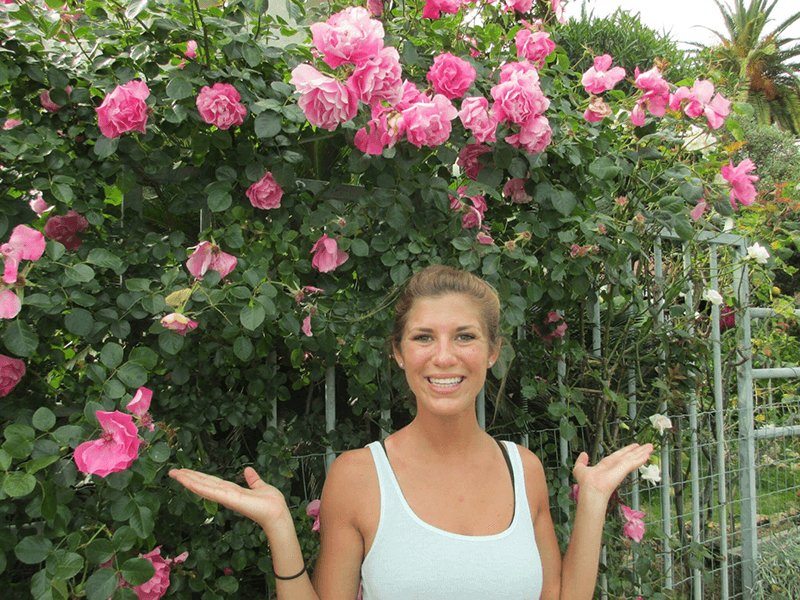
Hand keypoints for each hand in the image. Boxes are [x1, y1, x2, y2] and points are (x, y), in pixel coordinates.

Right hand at [169, 467, 288, 533]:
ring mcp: (225, 497)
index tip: (186, 470)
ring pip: (203, 486)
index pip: (212, 481)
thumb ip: (253, 479)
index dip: (199, 476)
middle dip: (188, 477)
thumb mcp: (261, 486)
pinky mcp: (228, 499)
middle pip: (203, 483)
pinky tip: (186, 480)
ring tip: (174, 473)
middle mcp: (226, 494)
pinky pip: (210, 491)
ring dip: (188, 480)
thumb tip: (248, 470)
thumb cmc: (271, 504)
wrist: (277, 514)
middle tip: (172, 471)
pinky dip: (197, 486)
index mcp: (232, 491)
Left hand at [572, 443, 653, 501]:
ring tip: (651, 446)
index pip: (620, 455)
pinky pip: (634, 462)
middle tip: (648, 445)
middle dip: (639, 450)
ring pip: (634, 457)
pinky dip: (641, 458)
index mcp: (607, 464)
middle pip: (630, 455)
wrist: (591, 489)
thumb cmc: (585, 482)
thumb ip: (581, 461)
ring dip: (643, 452)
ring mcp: (621, 467)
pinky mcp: (624, 469)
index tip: (635, 446)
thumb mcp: (579, 469)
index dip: (627, 450)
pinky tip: (647, 454)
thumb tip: (583, 454)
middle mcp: (616, 465)